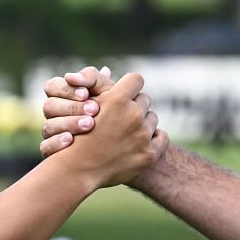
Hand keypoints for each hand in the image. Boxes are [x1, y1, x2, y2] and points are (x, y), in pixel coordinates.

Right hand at [39, 65, 115, 157]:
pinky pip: (45, 148)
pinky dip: (57, 143)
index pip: (52, 87)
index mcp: (62, 96)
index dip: (67, 89)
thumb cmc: (113, 113)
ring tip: (90, 124)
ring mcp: (52, 134)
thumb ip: (102, 82)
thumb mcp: (109, 94)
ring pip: (48, 126)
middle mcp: (54, 114)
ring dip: (69, 123)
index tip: (86, 93)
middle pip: (49, 106)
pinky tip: (71, 140)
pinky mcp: (53, 154)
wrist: (120, 146)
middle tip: (95, 110)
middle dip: (72, 107)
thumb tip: (104, 70)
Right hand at [57, 70, 164, 186]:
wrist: (78, 170)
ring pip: (152, 119)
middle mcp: (132, 115)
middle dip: (135, 107)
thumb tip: (109, 70)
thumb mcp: (83, 105)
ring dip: (143, 124)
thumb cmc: (77, 134)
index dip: (130, 86)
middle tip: (122, 118)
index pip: (137, 79)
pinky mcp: (149, 154)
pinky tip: (139, 143)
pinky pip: (162, 137)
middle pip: (145, 100)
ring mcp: (142, 135)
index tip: (125, 94)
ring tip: (127, 133)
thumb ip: (99, 86)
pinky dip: (153, 139)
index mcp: (117, 99)